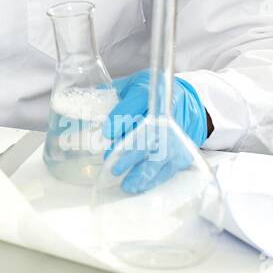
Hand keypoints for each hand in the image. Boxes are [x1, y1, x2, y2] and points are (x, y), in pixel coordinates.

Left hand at [103, 70, 208, 193]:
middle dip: (131, 154)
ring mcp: (176, 133)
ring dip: (143, 172)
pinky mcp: (182, 149)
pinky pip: (170, 167)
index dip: (121, 120)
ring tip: (128, 185)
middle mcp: (165, 113)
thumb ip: (111, 95)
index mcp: (149, 94)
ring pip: (161, 155)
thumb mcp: (129, 86)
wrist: (180, 100)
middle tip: (115, 168)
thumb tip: (90, 99)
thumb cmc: (148, 94)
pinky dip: (155, 178)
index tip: (108, 134)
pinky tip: (142, 186)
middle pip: (149, 135)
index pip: (134, 107)